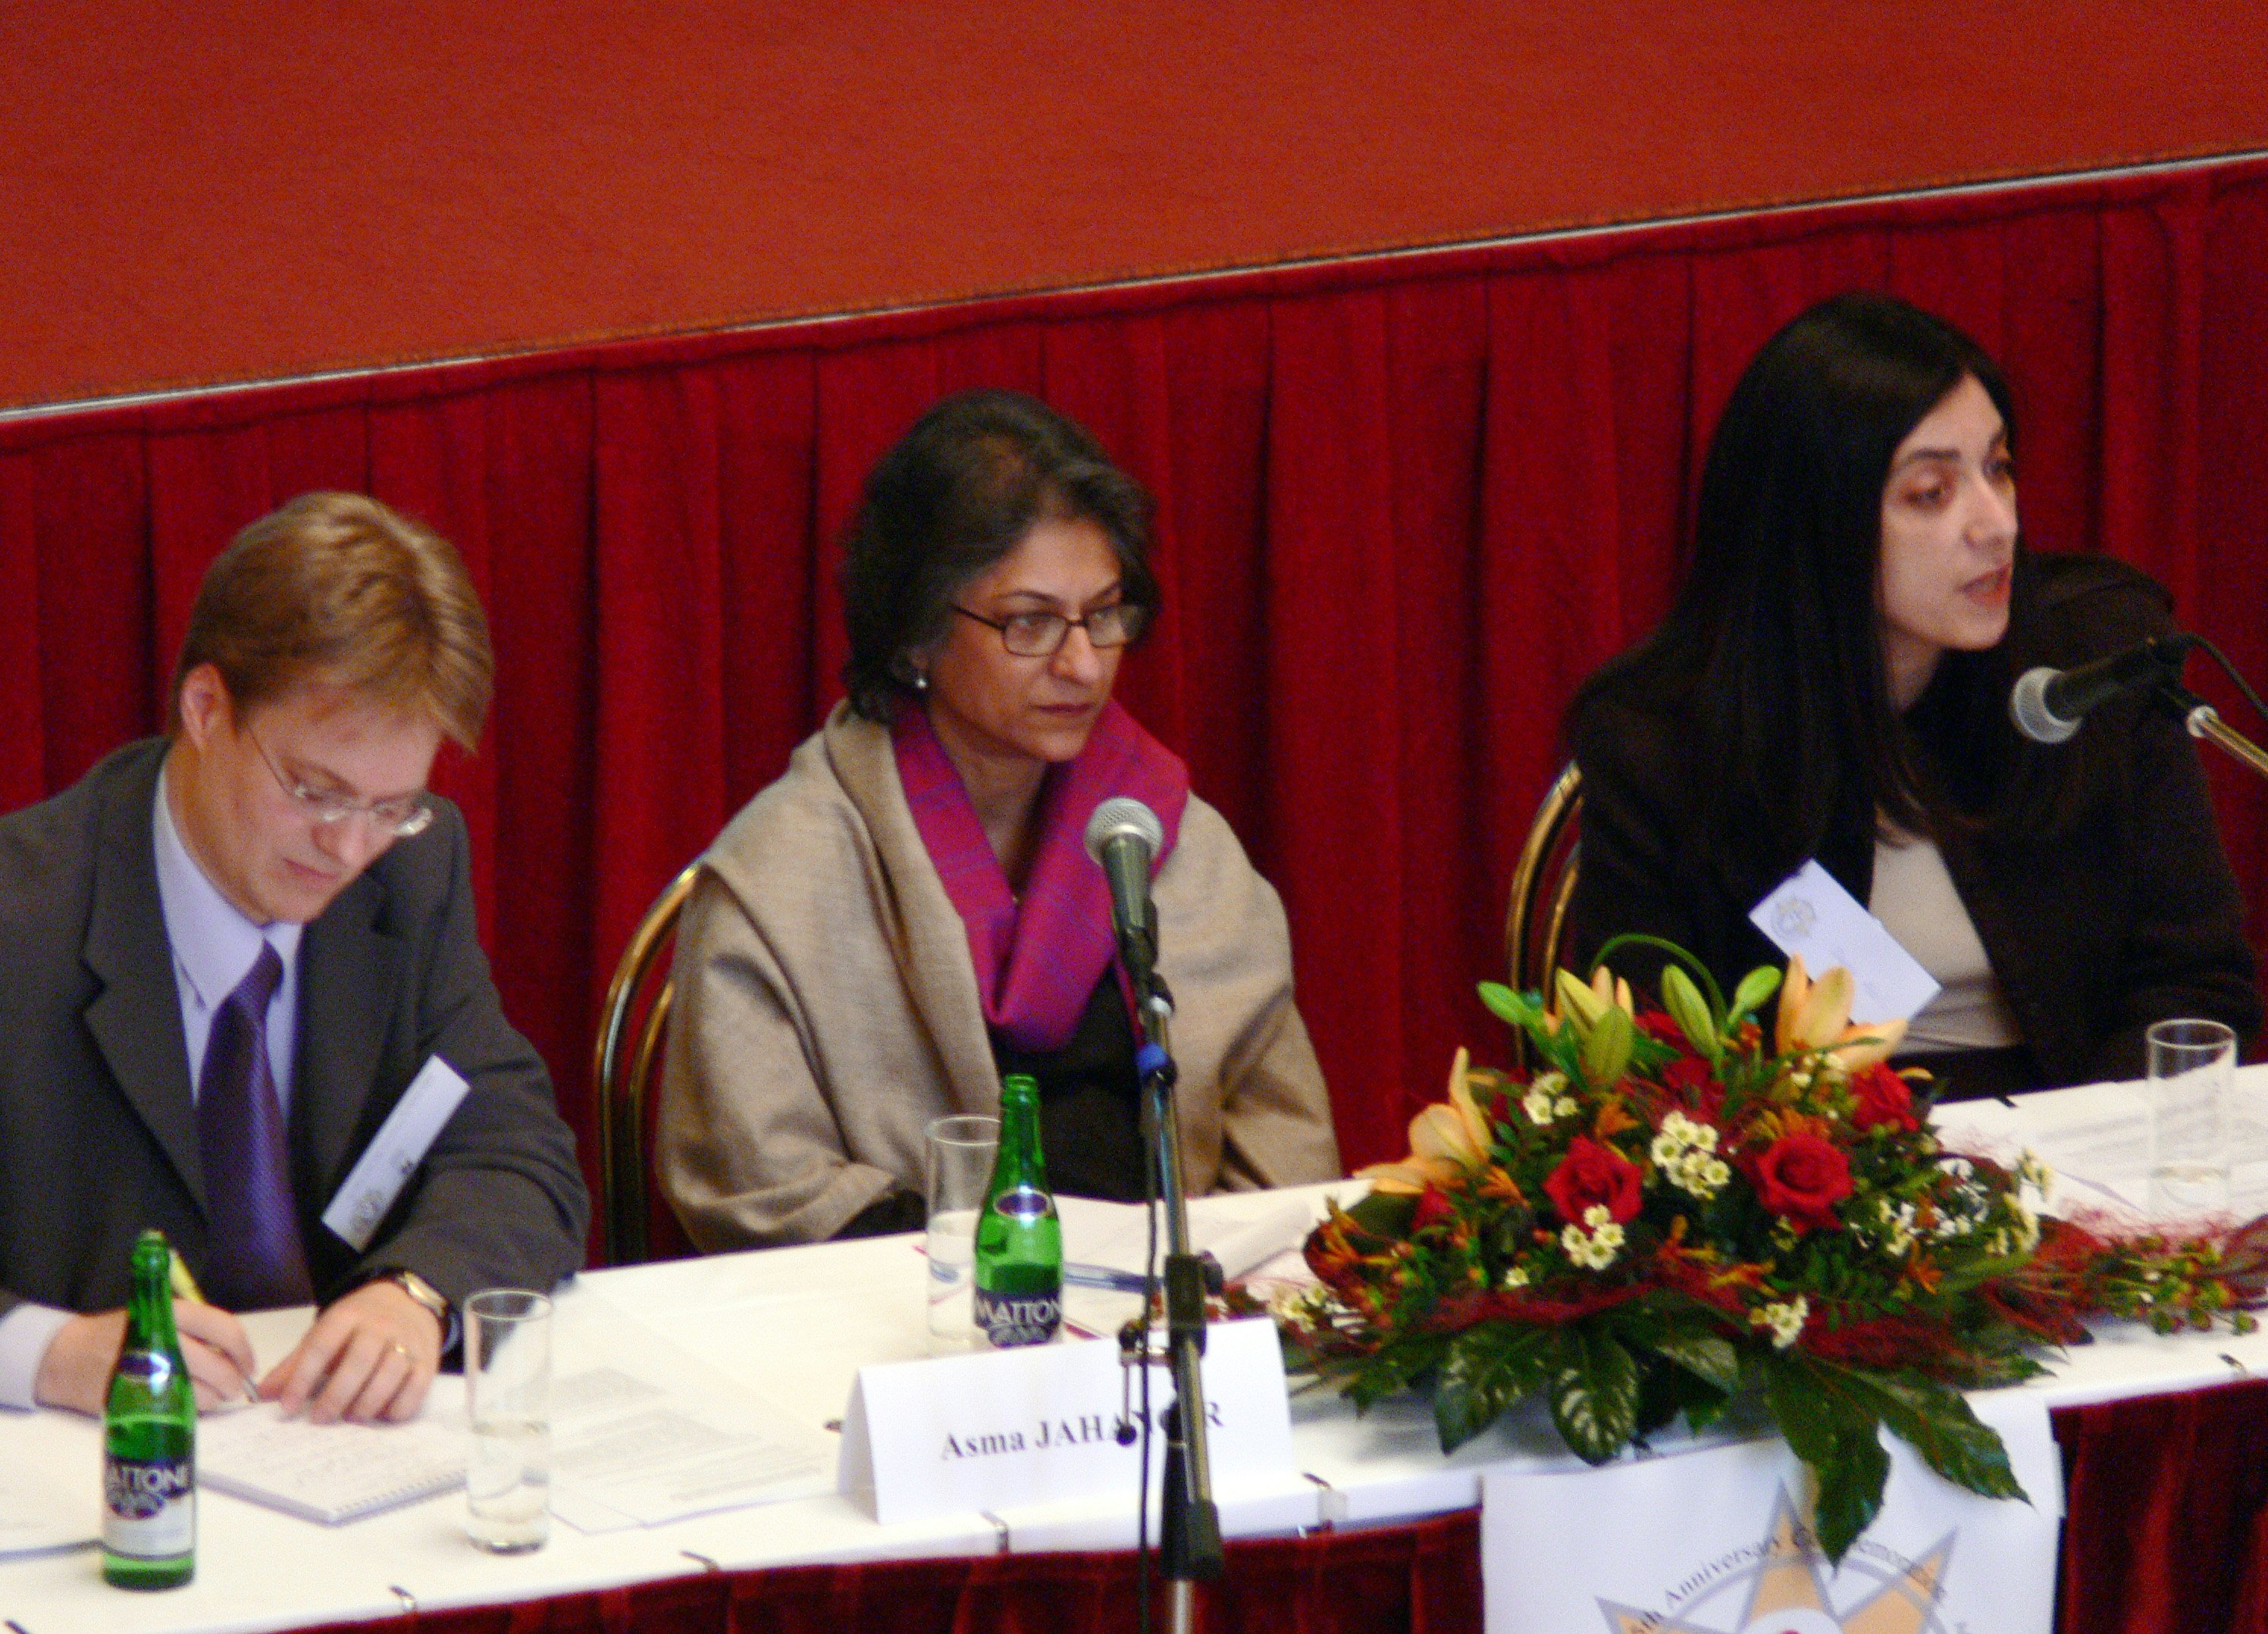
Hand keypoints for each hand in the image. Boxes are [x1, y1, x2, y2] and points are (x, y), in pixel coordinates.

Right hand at [34, 1301, 256, 1415]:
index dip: (244, 1351)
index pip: (224, 1329)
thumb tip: (236, 1355)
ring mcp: (148, 1371)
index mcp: (171, 1313)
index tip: (249, 1365)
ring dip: (215, 1399)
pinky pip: (177, 1409)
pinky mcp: (135, 1399)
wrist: (68, 1356)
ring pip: (201, 1393)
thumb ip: (195, 1331)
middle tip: (234, 1387)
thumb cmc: (122, 1334)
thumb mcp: (157, 1317)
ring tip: (213, 1397)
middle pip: (217, 1366)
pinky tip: (189, 1404)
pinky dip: (191, 1410)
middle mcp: (162, 1339)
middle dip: (233, 1381)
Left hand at [260, 1279, 442, 1423]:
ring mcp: (408, 1343)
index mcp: (348, 1317)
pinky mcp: (427, 1361)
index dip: (302, 1378)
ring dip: (366, 1403)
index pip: (321, 1346)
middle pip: (358, 1362)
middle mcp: (380, 1326)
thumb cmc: (359, 1325)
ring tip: (350, 1418)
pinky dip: (398, 1407)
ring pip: (389, 1374)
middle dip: (336, 1395)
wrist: (409, 1303)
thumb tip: (262, 1394)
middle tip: (319, 1419)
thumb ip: (296, 1363)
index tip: (287, 1406)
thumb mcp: (325, 1333)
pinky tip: (381, 1416)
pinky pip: (416, 1388)